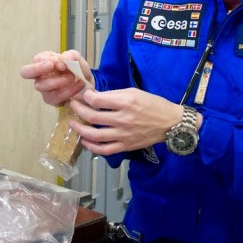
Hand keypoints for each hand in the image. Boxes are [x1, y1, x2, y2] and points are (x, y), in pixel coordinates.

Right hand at [19, 50, 91, 106]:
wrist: (87, 85)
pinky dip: (68, 91)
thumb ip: (71, 55)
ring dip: (58, 80)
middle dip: (37, 68)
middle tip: (52, 65)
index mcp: (43, 61)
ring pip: (42, 86)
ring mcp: (43, 89)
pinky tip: (78, 85)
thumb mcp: (77, 59)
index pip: (37, 60)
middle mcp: (39, 75)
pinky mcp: (51, 100)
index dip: (48, 61)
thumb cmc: (77, 69)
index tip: (63, 64)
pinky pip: (55, 97)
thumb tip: (64, 58)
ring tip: (72, 77)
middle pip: (25, 72)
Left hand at [67, 88, 186, 155]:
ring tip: (73, 123)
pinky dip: (92, 147)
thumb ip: (113, 95)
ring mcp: (123, 135)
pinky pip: (105, 150)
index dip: (86, 97)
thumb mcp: (134, 92)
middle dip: (78, 110)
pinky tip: (85, 141)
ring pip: (95, 135)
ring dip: (80, 129)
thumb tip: (95, 97)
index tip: (83, 95)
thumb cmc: (152, 104)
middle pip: (92, 117)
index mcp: (125, 103)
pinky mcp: (126, 146)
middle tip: (72, 106)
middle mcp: (123, 119)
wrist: (170, 123)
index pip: (97, 100)